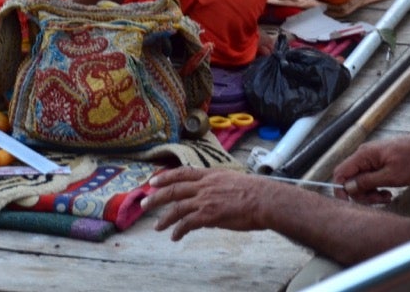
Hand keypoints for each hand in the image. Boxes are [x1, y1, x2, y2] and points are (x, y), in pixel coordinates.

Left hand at [140, 167, 268, 240]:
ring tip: (157, 227)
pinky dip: (178, 230)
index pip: (181, 173)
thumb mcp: (231, 180)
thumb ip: (216, 186)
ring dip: (164, 218)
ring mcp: (205, 200)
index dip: (165, 177)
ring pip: (177, 207)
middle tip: (144, 204)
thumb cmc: (256, 192)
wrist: (265, 199)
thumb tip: (209, 198)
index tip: (153, 181)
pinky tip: (175, 236)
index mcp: (209, 175)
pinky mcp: (209, 215)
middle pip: (173, 190)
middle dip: (156, 197)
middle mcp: (204, 185)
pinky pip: (187, 223)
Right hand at [332, 130, 409, 203]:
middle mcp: (362, 155)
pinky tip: (388, 192)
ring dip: (371, 192)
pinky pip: (369, 177)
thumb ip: (367, 182)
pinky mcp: (376, 161)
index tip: (348, 203)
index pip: (340, 173)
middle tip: (380, 201)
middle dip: (362, 193)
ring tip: (388, 197)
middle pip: (351, 178)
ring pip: (360, 179)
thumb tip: (348, 187)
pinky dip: (376, 187)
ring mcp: (369, 158)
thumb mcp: (391, 176)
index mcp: (363, 156)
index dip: (340, 189)